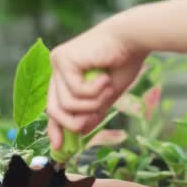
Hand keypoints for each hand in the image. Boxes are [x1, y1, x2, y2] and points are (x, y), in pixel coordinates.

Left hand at [46, 14, 148, 149]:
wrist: (133, 38)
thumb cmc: (123, 62)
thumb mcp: (106, 95)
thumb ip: (92, 112)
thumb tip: (79, 132)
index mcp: (65, 75)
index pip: (53, 106)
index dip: (54, 128)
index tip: (58, 147)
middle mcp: (57, 68)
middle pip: (54, 109)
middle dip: (73, 121)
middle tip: (92, 119)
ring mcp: (58, 63)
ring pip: (66, 104)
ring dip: (91, 104)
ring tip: (107, 89)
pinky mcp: (63, 59)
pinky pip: (75, 92)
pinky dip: (94, 91)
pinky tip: (105, 78)